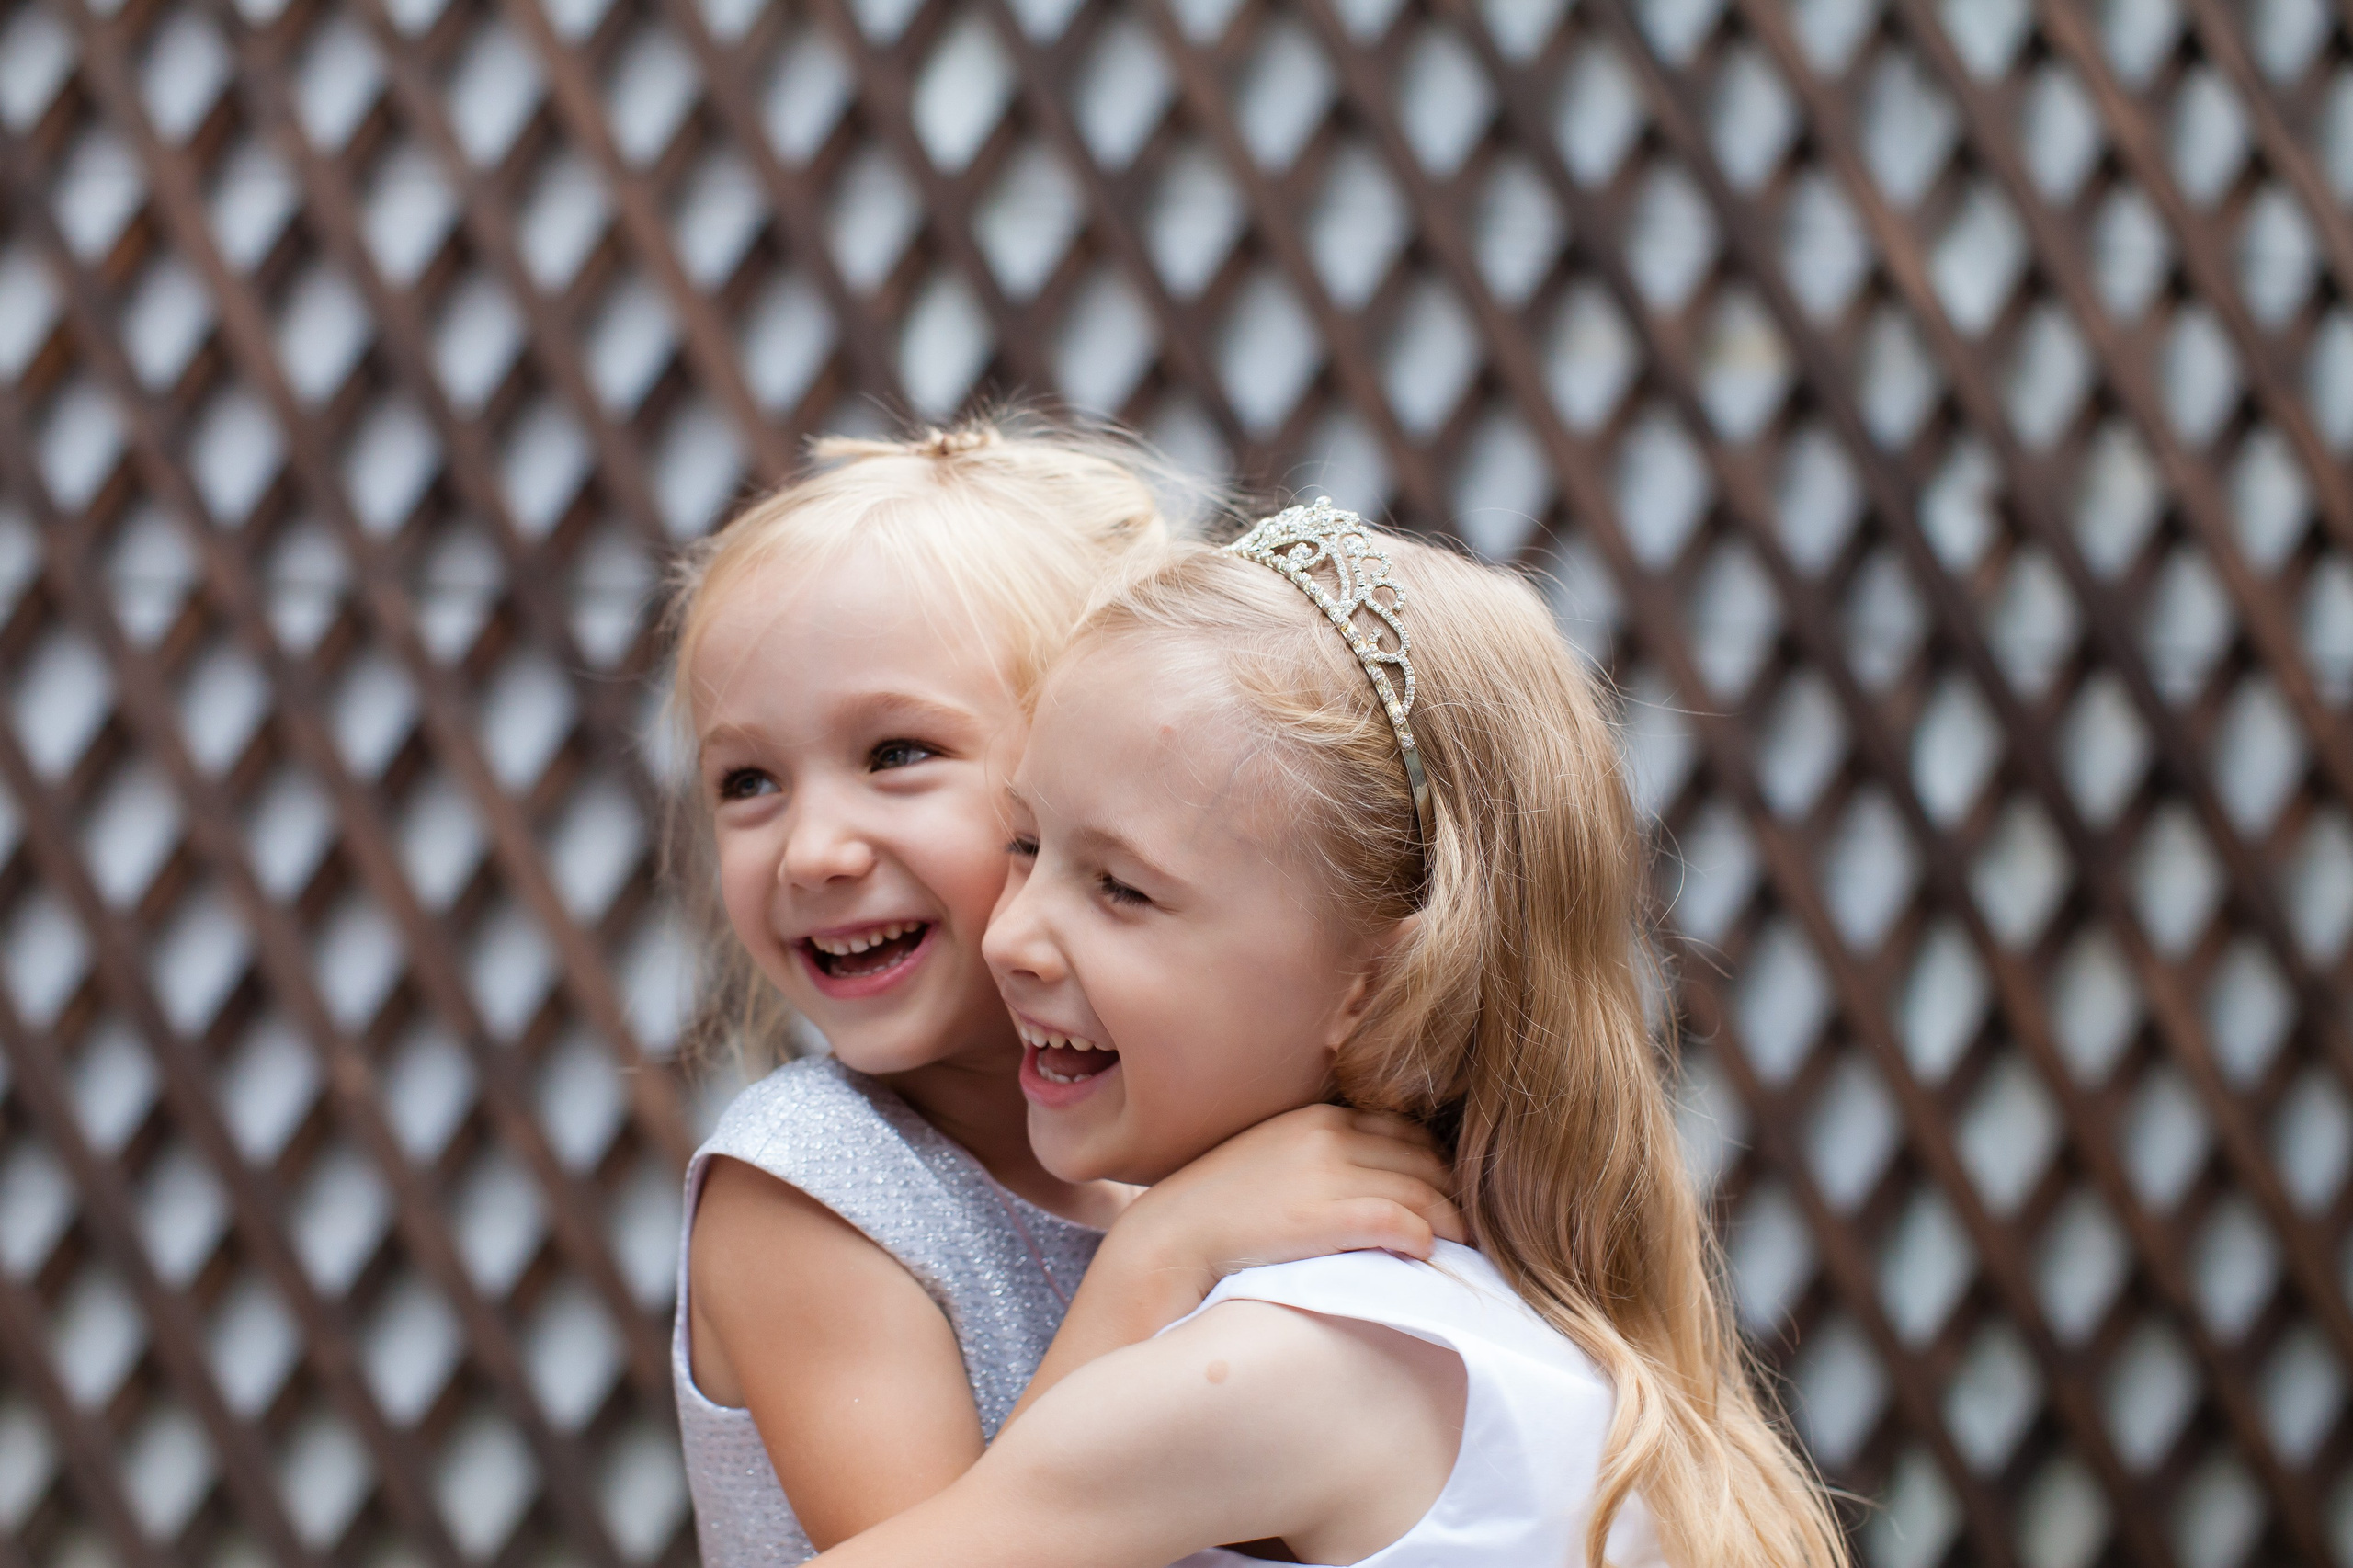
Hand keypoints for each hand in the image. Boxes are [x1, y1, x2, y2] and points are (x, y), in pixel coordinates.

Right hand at [1103, 1103, 1466, 1302]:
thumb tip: (1372, 1180)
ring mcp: (1326, 1174)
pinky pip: (1399, 1220)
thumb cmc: (1219, 1210)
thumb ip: (1320, 1158)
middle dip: (1456, 1191)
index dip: (1438, 1163)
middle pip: (1423, 1158)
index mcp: (1318, 1117)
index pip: (1405, 1131)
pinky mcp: (1324, 1216)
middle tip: (1475, 1225)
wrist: (1169, 1240)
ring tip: (1467, 1247)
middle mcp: (1328, 1135)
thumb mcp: (1271, 1160)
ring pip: (1422, 1189)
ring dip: (1453, 1220)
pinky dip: (1423, 1237)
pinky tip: (1427, 1254)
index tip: (1454, 1194)